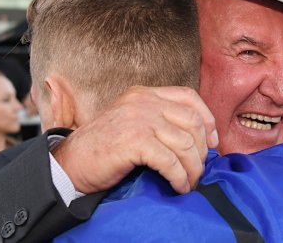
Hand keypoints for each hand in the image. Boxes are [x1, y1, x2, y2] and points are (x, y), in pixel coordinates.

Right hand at [52, 86, 217, 194]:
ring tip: (190, 182)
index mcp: (144, 94)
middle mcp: (143, 102)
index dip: (207, 119)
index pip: (188, 97)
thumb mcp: (131, 121)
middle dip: (202, 150)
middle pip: (192, 122)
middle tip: (199, 169)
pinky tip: (178, 186)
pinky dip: (179, 177)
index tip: (212, 142)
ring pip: (185, 144)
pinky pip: (171, 161)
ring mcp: (139, 119)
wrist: (70, 163)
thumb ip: (158, 120)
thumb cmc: (102, 148)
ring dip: (193, 168)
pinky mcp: (134, 141)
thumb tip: (196, 139)